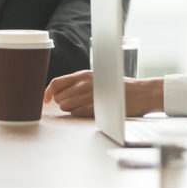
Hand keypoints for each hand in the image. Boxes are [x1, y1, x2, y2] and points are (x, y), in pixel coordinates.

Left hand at [44, 70, 163, 116]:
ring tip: (87, 105)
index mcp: (83, 74)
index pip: (56, 83)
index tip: (46, 99)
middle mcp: (83, 84)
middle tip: (77, 101)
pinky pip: (76, 114)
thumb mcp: (98, 78)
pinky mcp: (92, 108)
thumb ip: (80, 83)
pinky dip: (80, 113)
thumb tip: (61, 93)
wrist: (140, 93)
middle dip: (64, 101)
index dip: (48, 93)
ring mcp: (87, 96)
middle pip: (59, 97)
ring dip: (72, 108)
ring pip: (65, 107)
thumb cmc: (120, 87)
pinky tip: (92, 109)